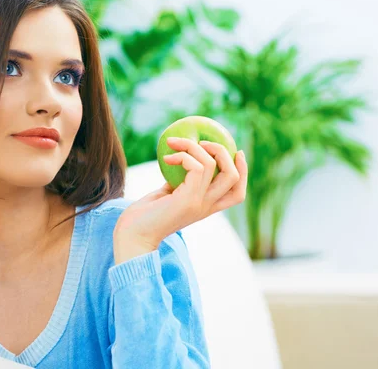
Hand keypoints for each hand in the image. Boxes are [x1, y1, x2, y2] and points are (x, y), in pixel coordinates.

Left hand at [113, 137, 247, 263]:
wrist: (133, 236)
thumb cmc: (143, 217)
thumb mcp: (167, 196)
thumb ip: (179, 183)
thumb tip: (182, 160)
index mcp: (206, 207)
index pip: (238, 193)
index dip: (243, 171)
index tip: (238, 152)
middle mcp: (207, 206)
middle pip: (234, 177)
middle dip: (224, 152)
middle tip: (204, 142)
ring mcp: (199, 203)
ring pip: (213, 164)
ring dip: (193, 146)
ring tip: (174, 144)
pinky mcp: (188, 199)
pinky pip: (196, 166)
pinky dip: (183, 155)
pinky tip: (167, 157)